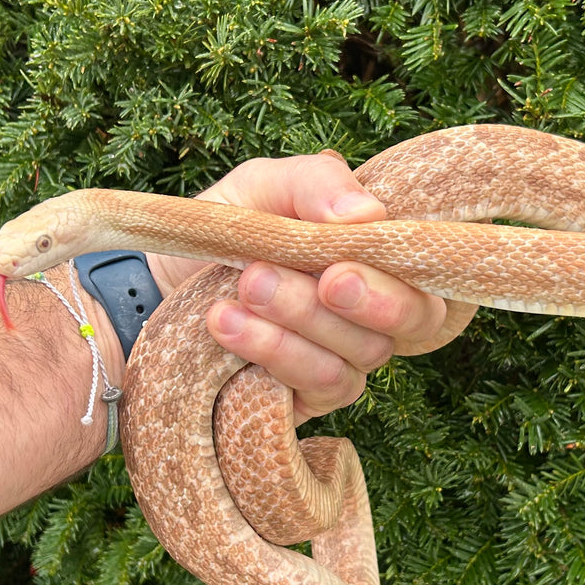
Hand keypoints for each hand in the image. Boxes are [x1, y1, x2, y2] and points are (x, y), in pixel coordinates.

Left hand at [146, 151, 448, 424]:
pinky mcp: (313, 399)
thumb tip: (368, 212)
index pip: (431, 268)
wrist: (154, 288)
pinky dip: (275, 354)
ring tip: (243, 287)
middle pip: (415, 319)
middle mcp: (375, 311)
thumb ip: (313, 185)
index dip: (405, 271)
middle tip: (318, 278)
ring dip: (301, 321)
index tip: (343, 262)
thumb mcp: (259, 188)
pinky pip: (322, 387)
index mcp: (379, 254)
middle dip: (367, 300)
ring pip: (360, 355)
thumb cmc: (222, 232)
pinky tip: (228, 325)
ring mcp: (347, 358)